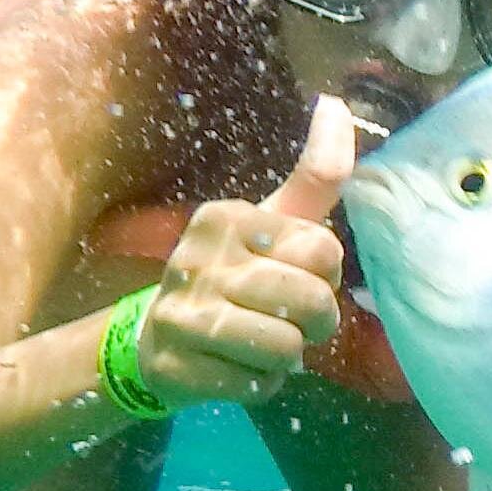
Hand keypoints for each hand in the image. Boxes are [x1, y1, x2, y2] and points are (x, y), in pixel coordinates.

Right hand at [132, 96, 356, 406]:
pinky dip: (260, 385)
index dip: (326, 275)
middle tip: (287, 320)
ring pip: (287, 348)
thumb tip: (337, 103)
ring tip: (259, 344)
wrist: (154, 340)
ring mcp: (183, 314)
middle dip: (316, 322)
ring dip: (288, 357)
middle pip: (313, 300)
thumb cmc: (232, 276)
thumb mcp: (271, 223)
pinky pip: (259, 386)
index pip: (325, 250)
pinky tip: (232, 367)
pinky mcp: (177, 366)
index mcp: (228, 218)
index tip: (296, 275)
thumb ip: (314, 176)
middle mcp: (200, 258)